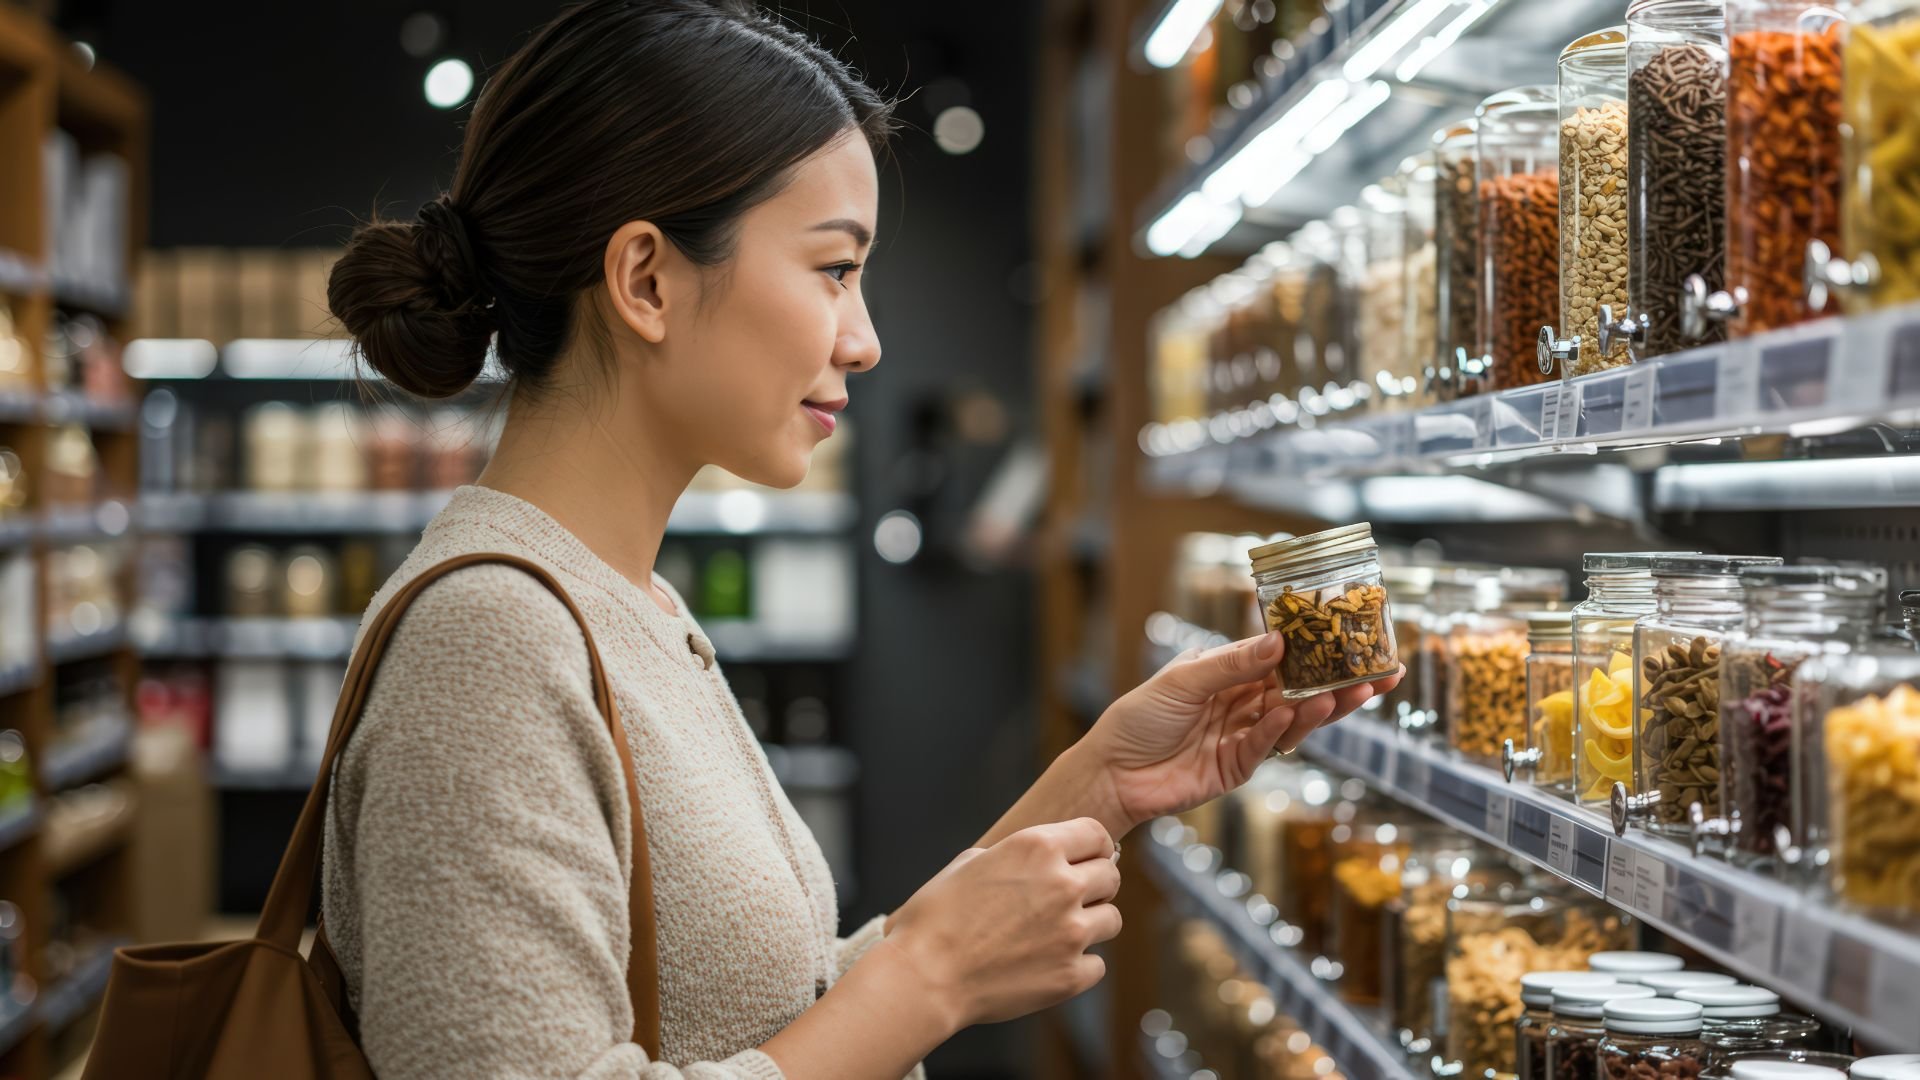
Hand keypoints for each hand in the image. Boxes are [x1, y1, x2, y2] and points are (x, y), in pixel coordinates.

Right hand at [883, 818, 1120, 1029]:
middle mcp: (1062, 884)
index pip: (1097, 835)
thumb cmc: (936, 917)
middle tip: (1071, 899)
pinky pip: (1097, 964)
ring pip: (1112, 920)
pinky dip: (1078, 965)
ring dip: (1091, 924)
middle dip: (1095, 885)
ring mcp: (1071, 932)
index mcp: (1038, 848)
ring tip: (1058, 934)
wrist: (925, 975)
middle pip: (1111, 876)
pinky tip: (1048, 964)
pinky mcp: (1071, 975)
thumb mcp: (970, 862)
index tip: (1089, 859)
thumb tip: (1037, 861)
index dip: (1094, 848)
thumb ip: (1016, 856)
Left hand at [1078, 632, 1399, 831]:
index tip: (1354, 637)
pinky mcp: (1237, 767)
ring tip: (1351, 691)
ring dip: (1322, 706)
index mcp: (1229, 672)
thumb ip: (1231, 664)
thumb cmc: (1138, 718)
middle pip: (1301, 689)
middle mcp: (1243, 702)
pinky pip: (1266, 745)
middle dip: (1340, 681)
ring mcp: (1243, 735)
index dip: (1317, 648)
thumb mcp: (1181, 680)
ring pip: (1293, 719)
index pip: (1283, 657)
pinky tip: (1293, 714)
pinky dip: (1280, 730)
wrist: (1112, 773)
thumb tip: (1279, 643)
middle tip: (1381, 672)